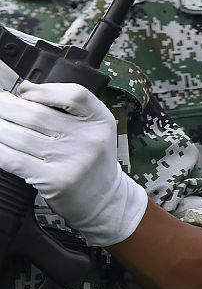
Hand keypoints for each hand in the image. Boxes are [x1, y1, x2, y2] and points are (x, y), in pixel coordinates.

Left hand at [0, 82, 146, 246]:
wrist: (104, 199)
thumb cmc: (92, 161)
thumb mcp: (95, 129)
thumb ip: (69, 109)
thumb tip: (24, 89)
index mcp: (101, 121)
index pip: (74, 94)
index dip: (42, 89)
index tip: (22, 90)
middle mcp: (89, 139)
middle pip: (38, 115)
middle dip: (7, 106)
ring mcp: (72, 161)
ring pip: (21, 137)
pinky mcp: (55, 181)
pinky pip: (15, 160)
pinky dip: (0, 150)